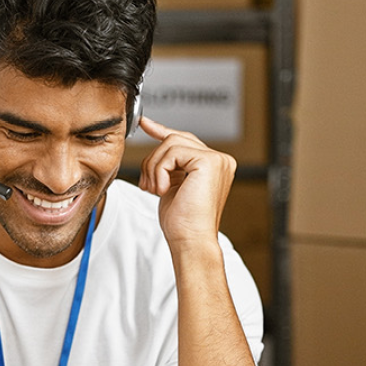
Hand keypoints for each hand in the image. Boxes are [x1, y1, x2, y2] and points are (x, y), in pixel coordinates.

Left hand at [137, 116, 236, 250]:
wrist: (191, 241)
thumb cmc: (183, 223)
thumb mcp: (171, 185)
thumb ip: (168, 163)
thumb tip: (155, 142)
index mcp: (214, 165)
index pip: (185, 140)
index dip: (162, 130)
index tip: (145, 125)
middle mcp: (220, 160)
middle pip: (175, 139)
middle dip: (153, 160)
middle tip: (148, 184)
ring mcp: (217, 159)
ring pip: (170, 144)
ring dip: (154, 168)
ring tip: (156, 190)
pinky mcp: (209, 161)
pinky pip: (172, 152)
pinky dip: (160, 171)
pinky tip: (164, 189)